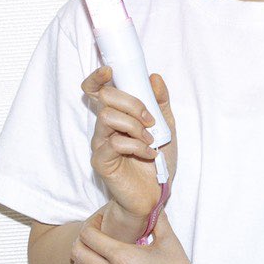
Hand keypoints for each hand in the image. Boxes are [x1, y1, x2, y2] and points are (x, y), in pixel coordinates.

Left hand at [71, 207, 207, 263]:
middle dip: (81, 242)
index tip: (100, 223)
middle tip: (93, 239)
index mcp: (124, 257)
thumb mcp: (170, 242)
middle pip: (77, 254)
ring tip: (94, 259)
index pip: (88, 236)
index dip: (90, 225)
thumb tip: (152, 202)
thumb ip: (158, 219)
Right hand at [81, 65, 178, 219]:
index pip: (96, 90)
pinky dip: (137, 146)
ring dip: (135, 126)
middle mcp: (104, 126)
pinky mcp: (101, 161)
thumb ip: (161, 102)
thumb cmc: (158, 161)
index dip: (97, 77)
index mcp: (117, 115)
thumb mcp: (167, 127)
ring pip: (108, 117)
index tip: (109, 71)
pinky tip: (149, 155)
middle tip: (150, 121)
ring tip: (150, 141)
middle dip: (132, 103)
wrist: (157, 193)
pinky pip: (115, 143)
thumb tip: (154, 77)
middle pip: (105, 97)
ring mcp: (100, 143)